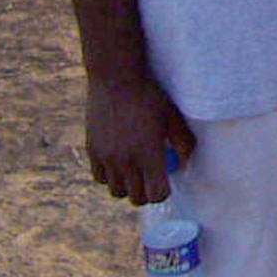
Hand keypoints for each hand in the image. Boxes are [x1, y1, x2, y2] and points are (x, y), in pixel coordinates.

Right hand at [84, 73, 193, 205]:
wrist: (116, 78)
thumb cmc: (149, 95)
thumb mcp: (172, 116)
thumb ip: (182, 142)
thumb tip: (184, 161)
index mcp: (149, 154)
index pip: (156, 194)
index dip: (163, 191)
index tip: (165, 179)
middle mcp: (127, 161)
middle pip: (137, 198)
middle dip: (147, 192)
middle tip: (151, 178)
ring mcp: (107, 157)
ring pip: (117, 191)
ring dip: (128, 185)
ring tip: (134, 170)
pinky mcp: (92, 150)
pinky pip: (99, 178)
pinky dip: (109, 176)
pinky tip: (117, 162)